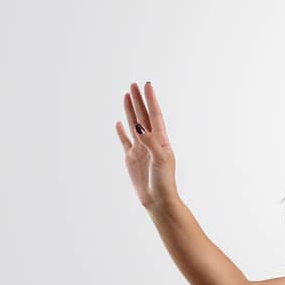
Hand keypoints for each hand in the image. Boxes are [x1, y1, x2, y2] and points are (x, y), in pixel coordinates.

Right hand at [115, 80, 178, 210]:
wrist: (158, 200)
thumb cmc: (164, 181)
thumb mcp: (161, 159)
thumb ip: (150, 142)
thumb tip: (138, 126)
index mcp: (161, 140)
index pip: (155, 115)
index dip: (151, 100)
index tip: (147, 85)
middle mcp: (150, 141)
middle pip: (143, 116)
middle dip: (138, 100)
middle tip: (133, 85)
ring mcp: (140, 149)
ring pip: (133, 125)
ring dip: (130, 111)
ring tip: (126, 96)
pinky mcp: (131, 158)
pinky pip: (125, 141)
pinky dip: (121, 131)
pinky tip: (119, 122)